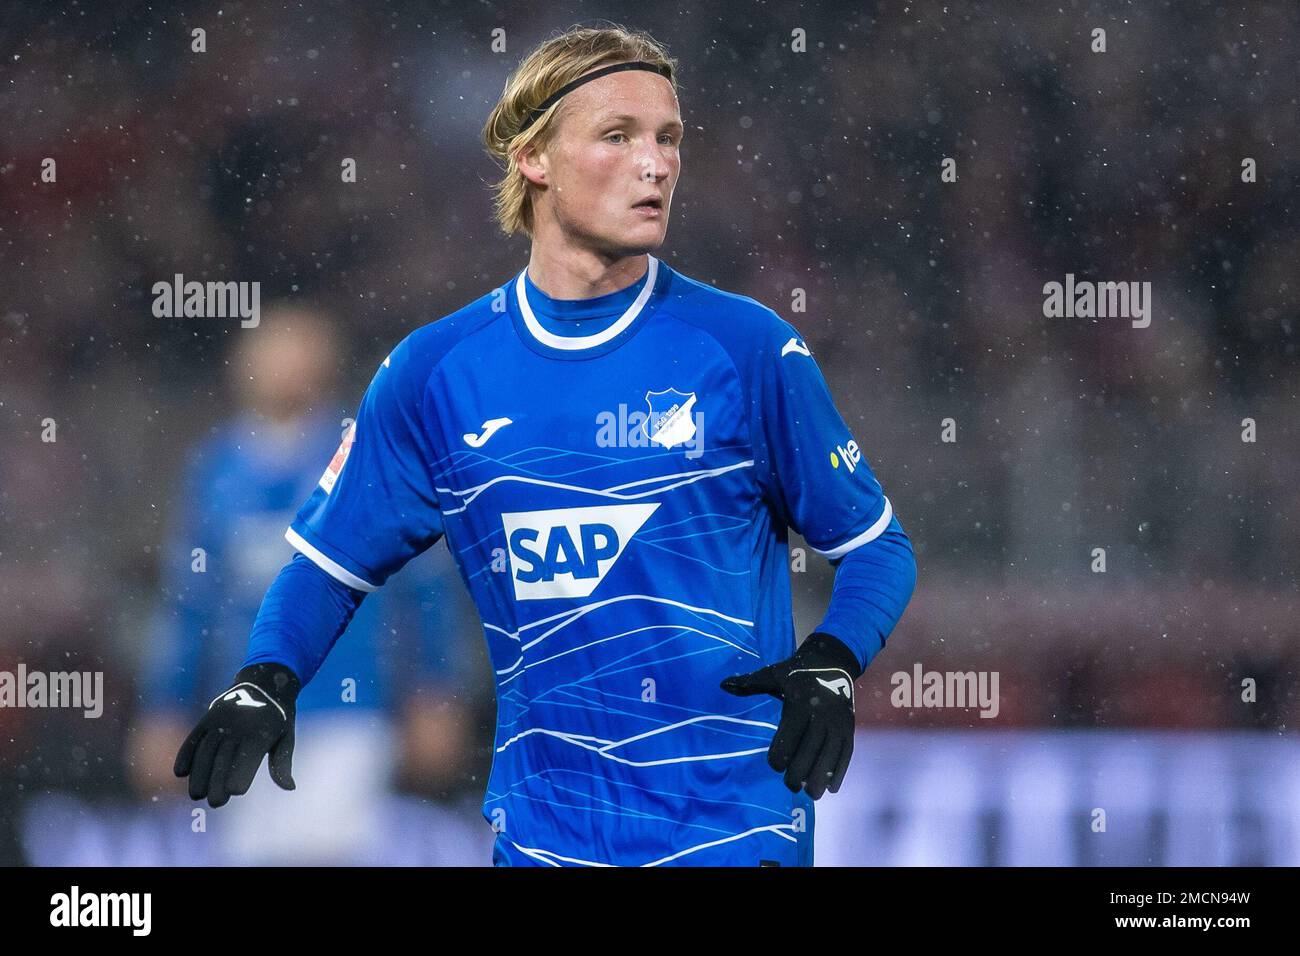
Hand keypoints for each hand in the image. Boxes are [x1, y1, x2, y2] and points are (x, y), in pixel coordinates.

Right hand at [173, 662, 300, 807]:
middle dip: (218, 781)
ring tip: (196, 794)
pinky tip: (180, 772)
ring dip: (199, 773)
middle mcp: (239, 726)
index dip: (241, 775)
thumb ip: (282, 763)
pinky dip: (185, 753)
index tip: (234, 793)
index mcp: (262, 733)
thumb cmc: (278, 718)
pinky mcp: (208, 717)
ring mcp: (221, 720)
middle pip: (225, 758)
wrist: (265, 681)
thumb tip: (290, 788)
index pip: (248, 758)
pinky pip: (194, 737)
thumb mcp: (286, 737)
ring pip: (206, 750)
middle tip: (215, 803)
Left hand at [720, 633, 859, 799]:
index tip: (775, 765)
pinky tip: (831, 788)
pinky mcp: (849, 728)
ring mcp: (838, 722)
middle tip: (790, 784)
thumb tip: (722, 685)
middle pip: (810, 750)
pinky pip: (846, 753)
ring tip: (811, 794)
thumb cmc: (796, 673)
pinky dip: (840, 772)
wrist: (832, 662)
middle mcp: (821, 714)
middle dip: (800, 772)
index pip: (790, 736)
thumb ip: (749, 683)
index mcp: (800, 703)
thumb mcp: (773, 674)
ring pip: (830, 755)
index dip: (781, 755)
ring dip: (820, 778)